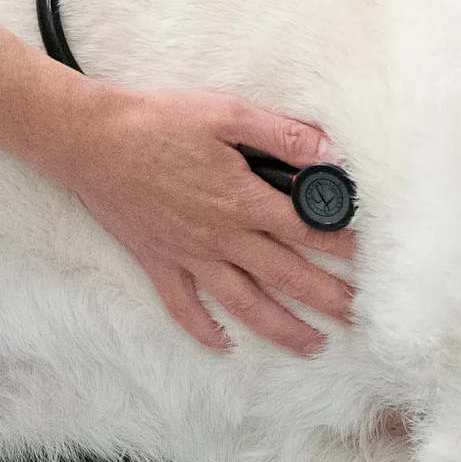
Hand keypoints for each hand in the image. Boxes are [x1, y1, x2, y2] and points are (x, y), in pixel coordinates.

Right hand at [43, 86, 355, 353]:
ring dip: (282, 329)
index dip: (343, 242)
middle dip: (328, 299)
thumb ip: (281, 135)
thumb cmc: (156, 121)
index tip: (371, 254)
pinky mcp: (158, 261)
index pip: (306, 228)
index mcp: (241, 200)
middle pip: (285, 277)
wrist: (89, 140)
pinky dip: (203, 331)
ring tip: (314, 346)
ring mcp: (189, 255)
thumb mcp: (226, 114)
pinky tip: (223, 346)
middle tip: (360, 317)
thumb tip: (330, 151)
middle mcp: (220, 237)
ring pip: (244, 303)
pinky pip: (183, 306)